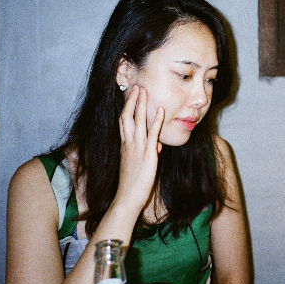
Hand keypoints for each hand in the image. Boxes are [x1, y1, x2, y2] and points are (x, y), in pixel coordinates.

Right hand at [117, 85, 164, 210]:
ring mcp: (137, 147)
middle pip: (127, 116)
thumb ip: (148, 151)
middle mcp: (129, 143)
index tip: (131, 95)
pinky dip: (157, 121)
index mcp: (125, 145)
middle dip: (132, 100)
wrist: (128, 197)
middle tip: (137, 86)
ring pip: (137, 121)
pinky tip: (161, 110)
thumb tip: (157, 145)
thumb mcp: (139, 164)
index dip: (127, 107)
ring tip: (145, 90)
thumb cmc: (133, 183)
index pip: (123, 121)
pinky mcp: (148, 154)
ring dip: (142, 105)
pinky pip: (152, 133)